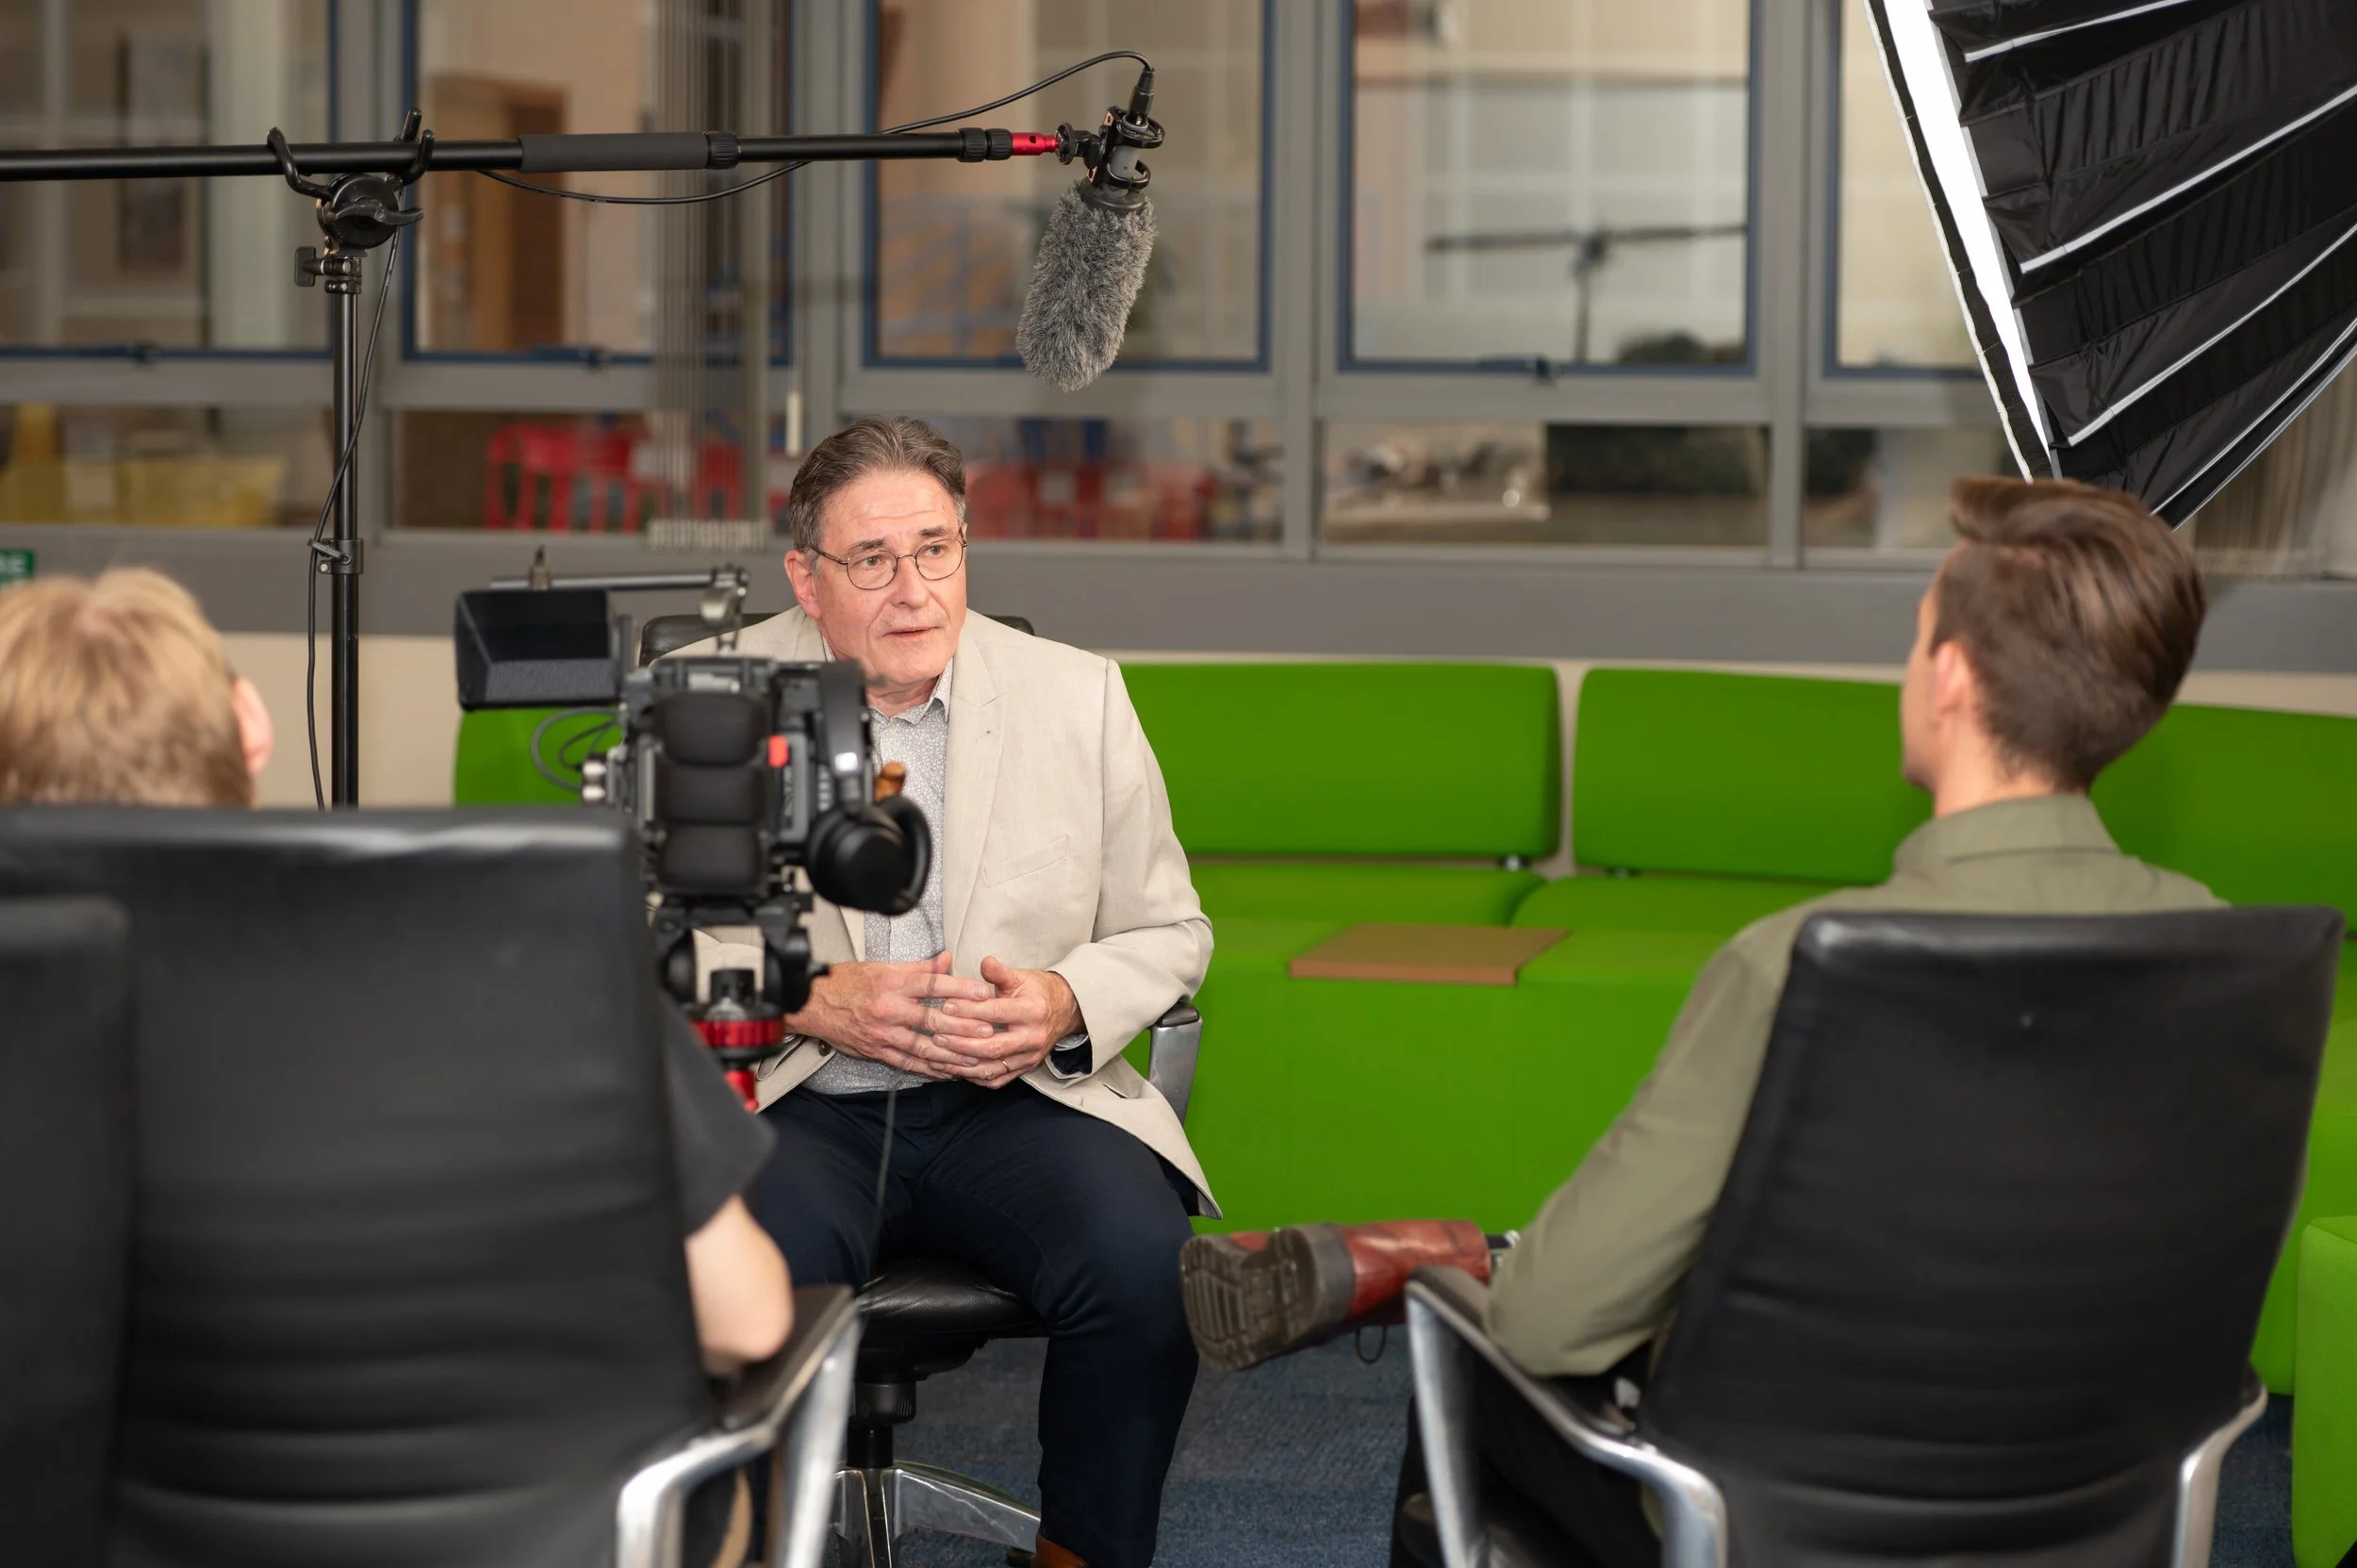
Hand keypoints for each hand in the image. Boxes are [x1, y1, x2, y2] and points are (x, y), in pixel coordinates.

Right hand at [786, 952, 998, 1078]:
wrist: (811, 1004)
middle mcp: (889, 1009)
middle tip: (987, 1030)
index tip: (982, 992)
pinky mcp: (877, 1051)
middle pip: (932, 1019)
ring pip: (923, 1046)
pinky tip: (948, 1071)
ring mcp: (883, 1034)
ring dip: (951, 1054)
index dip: (959, 989)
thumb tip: (946, 959)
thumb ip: (918, 967)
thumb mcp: (882, 967)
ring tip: (975, 1057)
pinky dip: (929, 1069)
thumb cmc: (845, 982)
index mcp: (891, 983)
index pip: (932, 985)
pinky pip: (908, 1063)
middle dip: (962, 1027)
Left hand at [931, 957, 1085, 1089]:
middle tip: (937, 1036)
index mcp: (1033, 1011)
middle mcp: (1033, 1037)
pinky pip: (997, 1079)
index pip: (996, 1013)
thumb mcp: (1020, 977)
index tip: (946, 1006)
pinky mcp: (1025, 1069)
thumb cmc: (1037, 991)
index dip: (969, 1010)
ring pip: (992, 1067)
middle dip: (961, 1043)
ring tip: (940, 1056)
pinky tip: (957, 1069)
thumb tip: (984, 962)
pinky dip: (975, 1077)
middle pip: (992, 1046)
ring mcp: (1029, 1057)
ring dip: (964, 1064)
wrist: (1064, 1010)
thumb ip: (1000, 972)